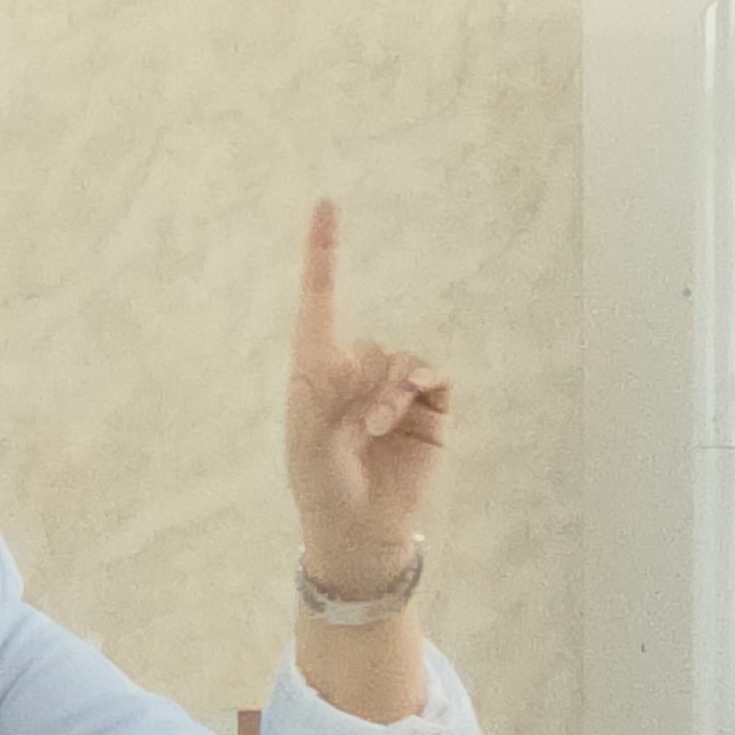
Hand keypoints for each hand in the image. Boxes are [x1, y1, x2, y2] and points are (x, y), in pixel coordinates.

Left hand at [284, 201, 450, 598]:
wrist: (358, 529)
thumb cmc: (321, 484)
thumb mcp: (304, 438)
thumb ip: (320, 392)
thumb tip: (361, 356)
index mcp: (318, 369)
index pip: (320, 301)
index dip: (322, 254)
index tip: (325, 205)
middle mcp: (358, 373)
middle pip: (370, 343)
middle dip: (362, 380)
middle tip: (352, 425)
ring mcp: (394, 391)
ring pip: (400, 360)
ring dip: (388, 392)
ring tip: (376, 428)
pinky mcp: (427, 410)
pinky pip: (429, 376)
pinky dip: (416, 388)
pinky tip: (400, 413)